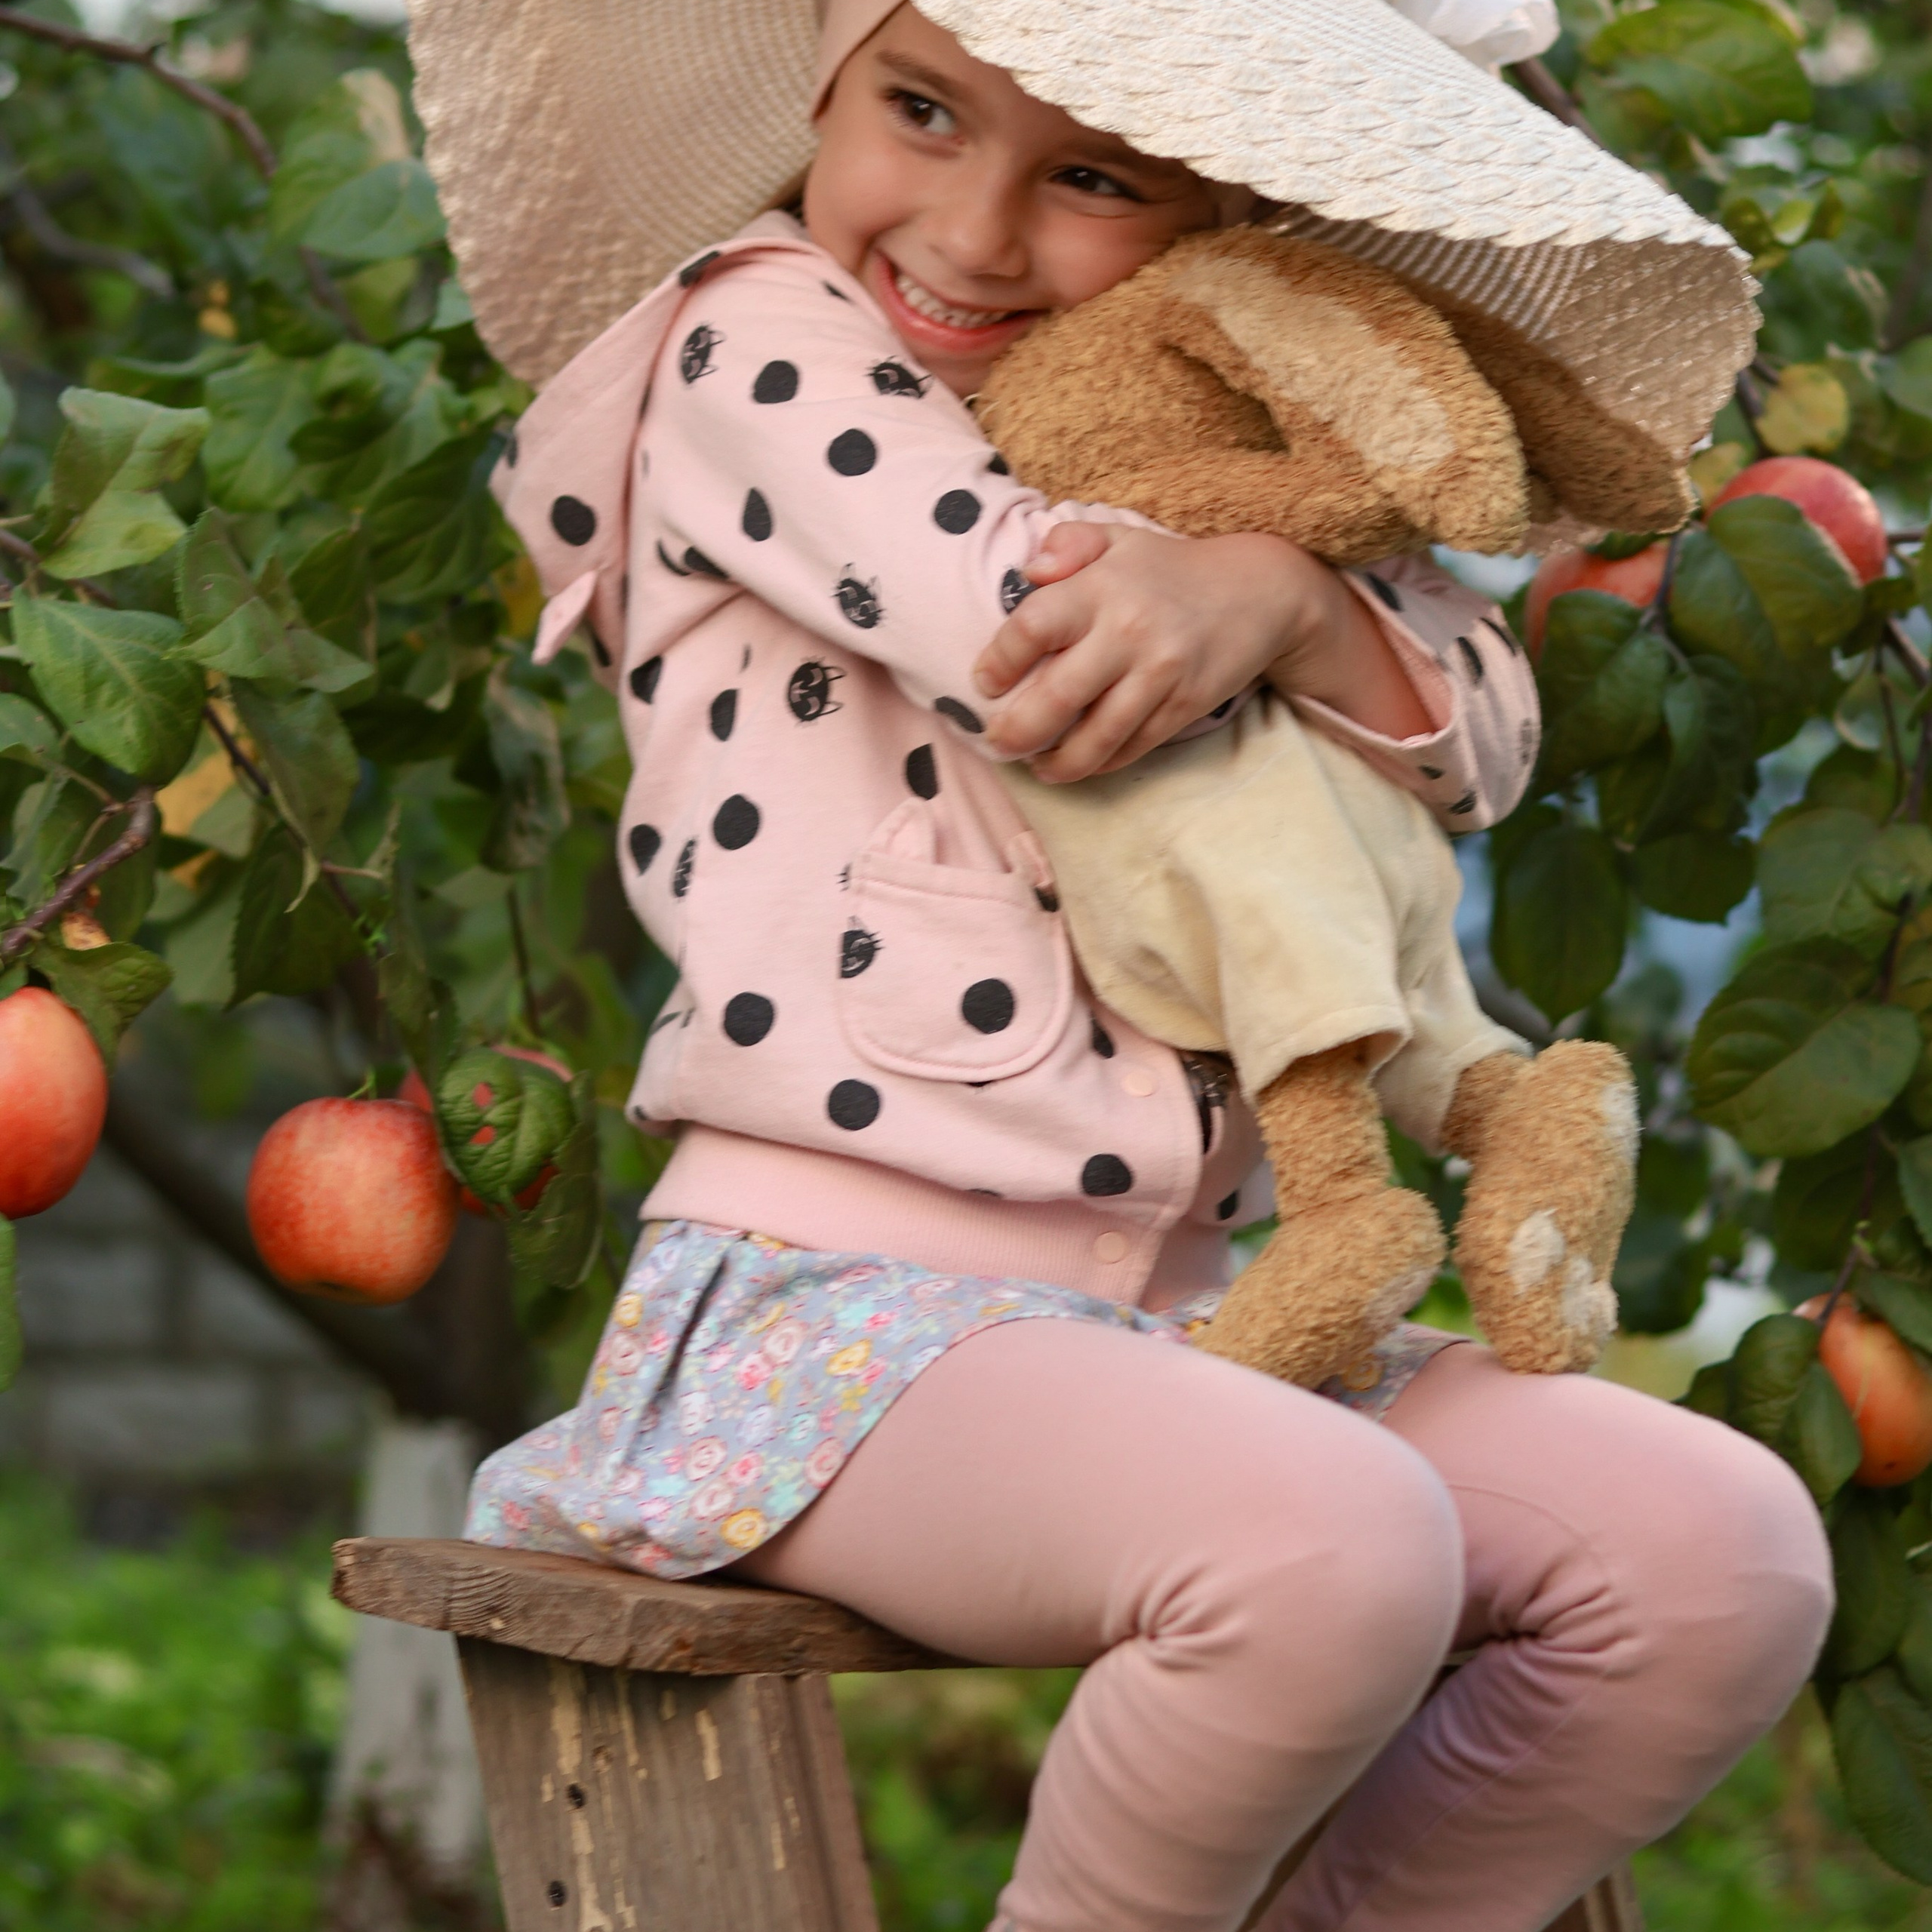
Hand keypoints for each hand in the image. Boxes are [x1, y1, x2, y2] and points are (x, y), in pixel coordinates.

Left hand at [973, 525, 1426, 781]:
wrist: (1259, 593)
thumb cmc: (1170, 570)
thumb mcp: (1119, 538)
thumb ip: (1069, 543)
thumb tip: (1030, 569)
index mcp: (1103, 588)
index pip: (1034, 626)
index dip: (1000, 659)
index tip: (984, 681)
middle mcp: (1129, 633)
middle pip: (1058, 696)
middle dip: (1017, 730)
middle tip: (997, 742)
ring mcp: (1159, 675)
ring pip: (1096, 737)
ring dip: (1058, 761)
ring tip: (1036, 765)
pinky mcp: (1184, 707)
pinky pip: (1132, 746)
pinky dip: (1101, 762)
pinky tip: (1079, 763)